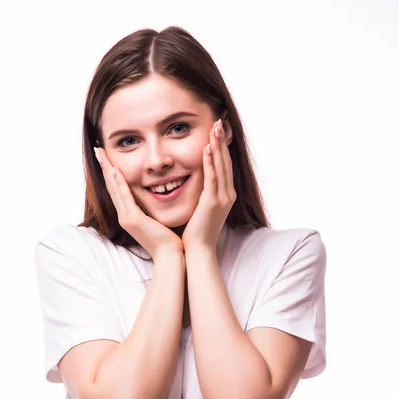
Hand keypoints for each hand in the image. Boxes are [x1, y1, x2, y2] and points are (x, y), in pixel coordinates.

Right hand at [94, 148, 183, 260]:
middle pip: (111, 186)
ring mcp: (126, 218)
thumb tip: (160, 195)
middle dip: (105, 167)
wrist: (170, 255)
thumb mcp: (157, 220)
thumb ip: (153, 209)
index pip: (118, 190)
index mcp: (129, 216)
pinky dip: (119, 183)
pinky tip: (115, 170)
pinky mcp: (133, 220)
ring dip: (107, 170)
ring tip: (101, 154)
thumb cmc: (168, 240)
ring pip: (114, 189)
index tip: (107, 157)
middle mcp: (124, 216)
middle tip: (98, 149)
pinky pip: (124, 197)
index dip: (111, 173)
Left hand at [181, 119, 235, 253]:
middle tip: (218, 121)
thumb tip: (198, 182)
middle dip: (222, 141)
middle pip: (226, 162)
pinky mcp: (213, 203)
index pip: (225, 166)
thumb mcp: (203, 208)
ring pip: (221, 167)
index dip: (222, 147)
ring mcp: (222, 198)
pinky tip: (206, 148)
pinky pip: (212, 178)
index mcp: (226, 195)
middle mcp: (228, 195)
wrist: (199, 250)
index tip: (217, 131)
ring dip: (217, 146)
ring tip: (214, 127)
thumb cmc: (197, 231)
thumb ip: (204, 193)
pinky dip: (210, 162)